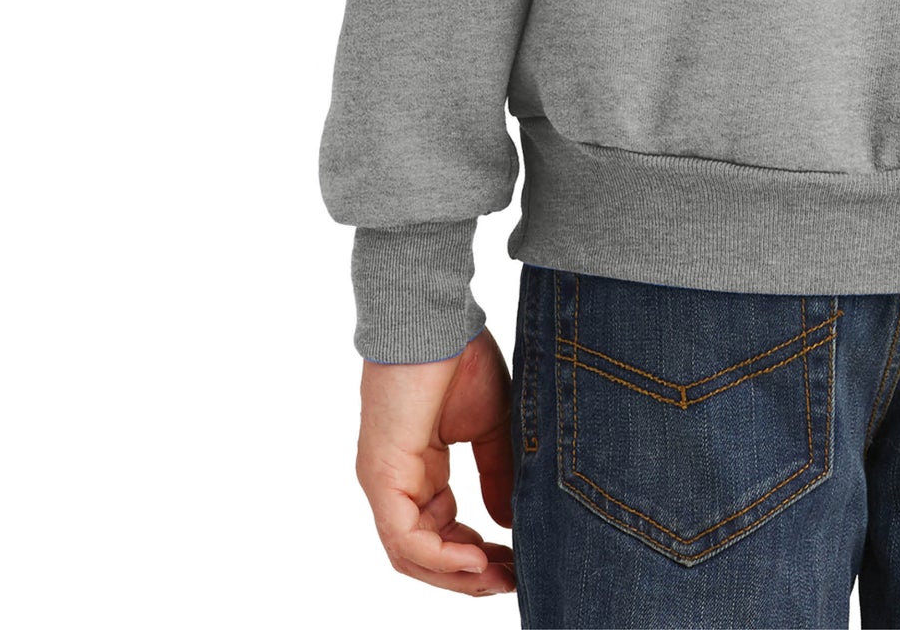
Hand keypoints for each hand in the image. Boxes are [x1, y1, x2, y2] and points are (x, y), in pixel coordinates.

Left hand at [356, 328, 516, 597]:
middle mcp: (395, 483)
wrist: (435, 318)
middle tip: (512, 581)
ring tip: (499, 578)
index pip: (441, 533)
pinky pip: (405, 537)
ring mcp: (385, 482)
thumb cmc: (459, 357)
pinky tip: (476, 560)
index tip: (517, 562)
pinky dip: (440, 557)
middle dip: (469, 575)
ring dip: (456, 575)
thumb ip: (496, 474)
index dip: (477, 556)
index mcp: (418, 470)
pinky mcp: (383, 476)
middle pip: (424, 555)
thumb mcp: (491, 426)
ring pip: (412, 555)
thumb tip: (507, 524)